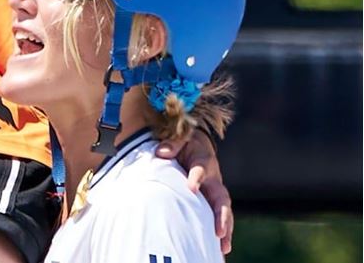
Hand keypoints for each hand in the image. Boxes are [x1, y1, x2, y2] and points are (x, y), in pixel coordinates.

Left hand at [156, 132, 232, 253]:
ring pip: (224, 211)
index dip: (196, 178)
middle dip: (221, 215)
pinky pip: (218, 216)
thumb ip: (172, 144)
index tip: (191, 188)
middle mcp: (213, 179)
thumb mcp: (180, 139)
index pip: (200, 170)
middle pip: (221, 198)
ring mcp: (215, 191)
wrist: (197, 145)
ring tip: (224, 247)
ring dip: (225, 229)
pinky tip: (220, 249)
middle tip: (219, 231)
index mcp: (203, 162)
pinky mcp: (213, 200)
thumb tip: (161, 153)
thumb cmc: (186, 144)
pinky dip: (222, 232)